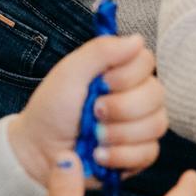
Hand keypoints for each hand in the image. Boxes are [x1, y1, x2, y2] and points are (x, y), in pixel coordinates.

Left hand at [9, 35, 168, 185]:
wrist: (39, 150)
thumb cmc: (52, 109)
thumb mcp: (69, 72)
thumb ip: (101, 51)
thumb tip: (137, 39)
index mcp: (122, 71)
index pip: (147, 61)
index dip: (127, 75)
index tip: (102, 83)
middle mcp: (138, 96)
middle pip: (156, 95)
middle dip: (121, 108)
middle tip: (94, 113)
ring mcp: (143, 125)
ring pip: (156, 125)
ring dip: (119, 133)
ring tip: (95, 137)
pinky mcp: (141, 153)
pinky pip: (149, 152)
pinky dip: (120, 155)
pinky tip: (99, 154)